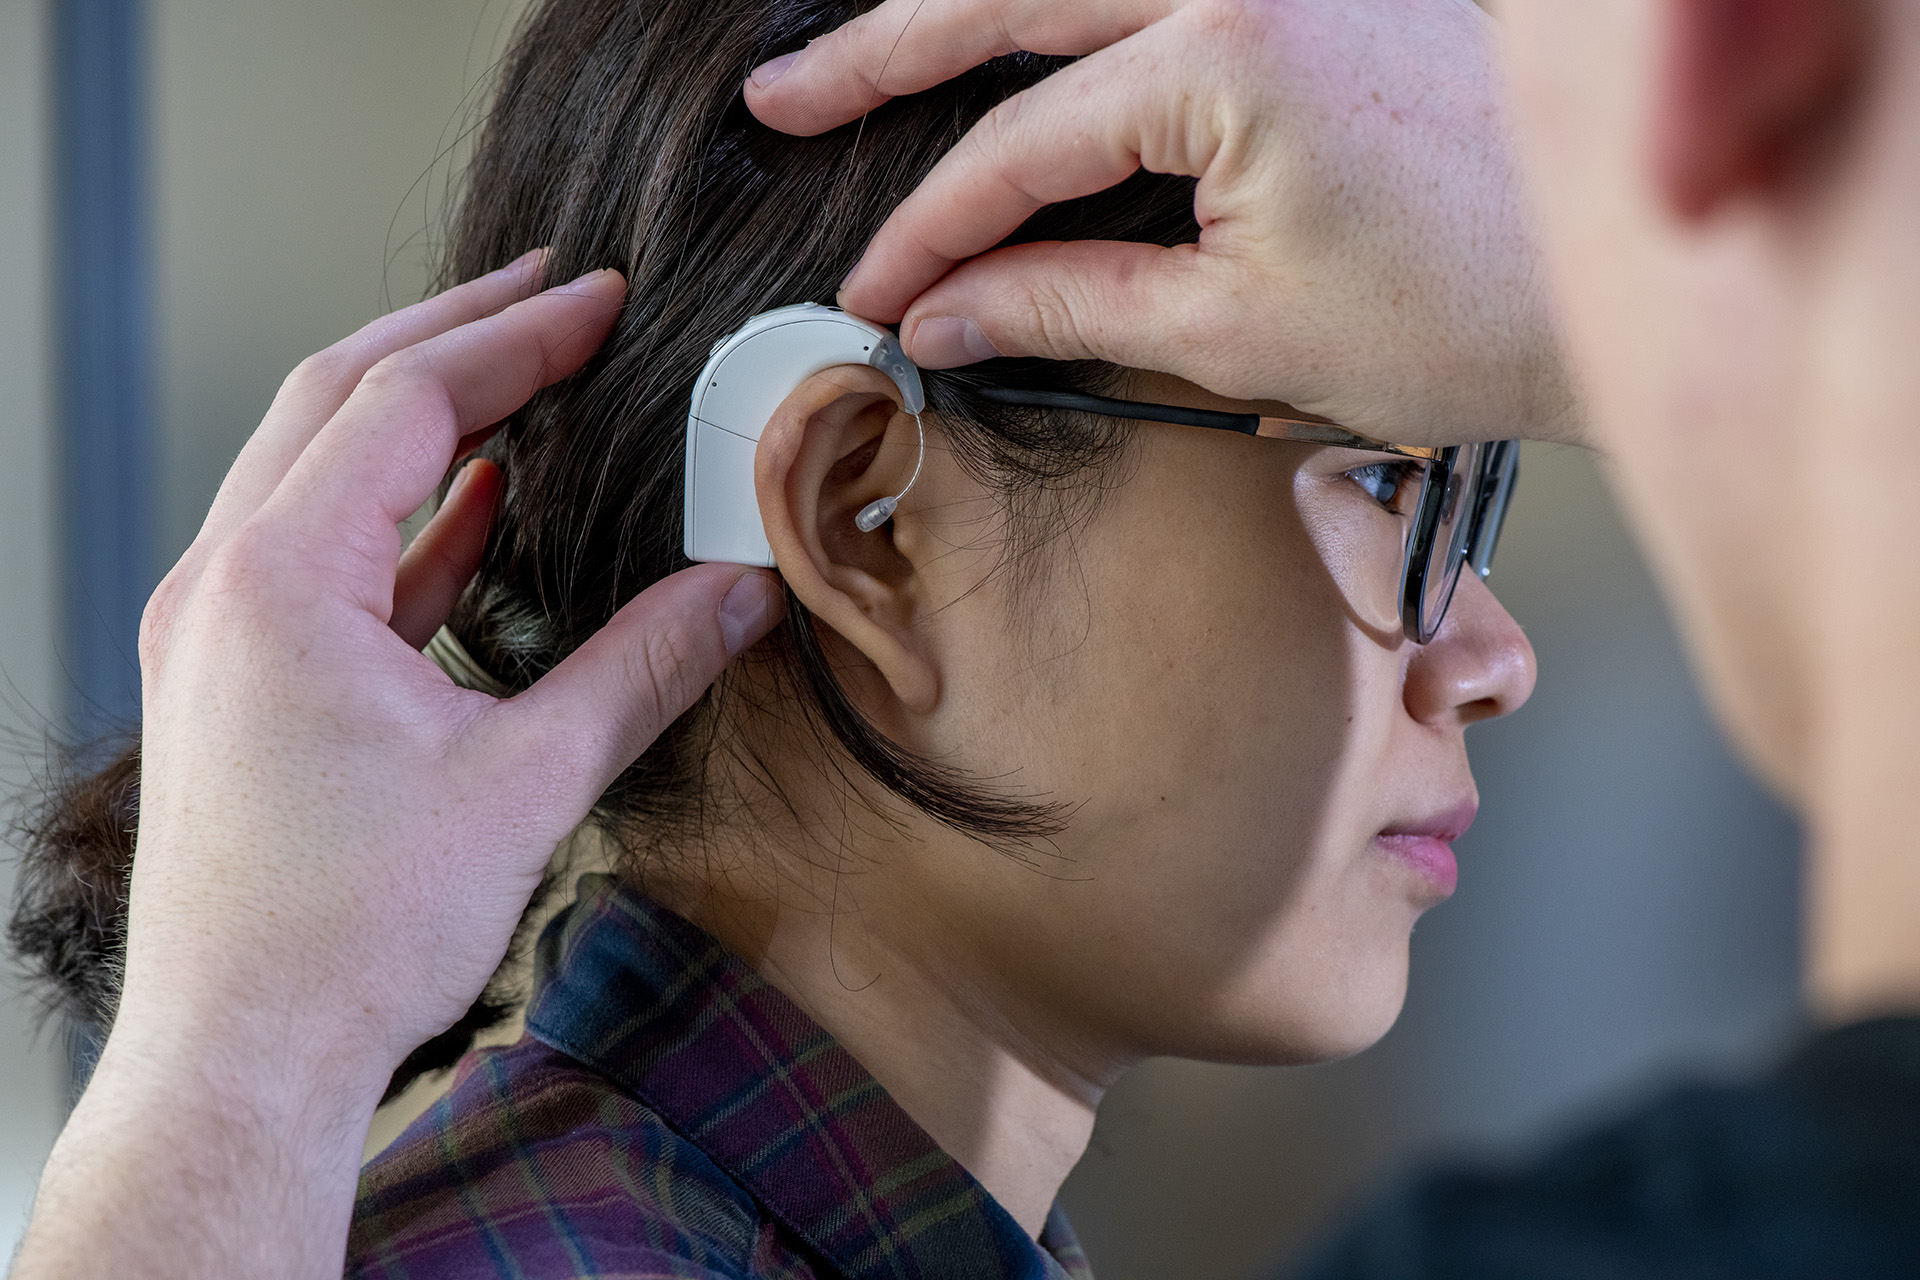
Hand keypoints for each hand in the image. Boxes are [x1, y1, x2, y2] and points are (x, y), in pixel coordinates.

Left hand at [15, 253, 783, 1277]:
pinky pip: (321, 550)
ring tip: (519, 370)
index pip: (405, 402)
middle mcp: (222, 584)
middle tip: (548, 288)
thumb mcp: (528, 785)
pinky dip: (401, 510)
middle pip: (336, 397)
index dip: (515, 340)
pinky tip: (478, 500)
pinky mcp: (233, 677)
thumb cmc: (349, 935)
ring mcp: (215, 630)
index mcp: (279, 582)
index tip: (598, 302)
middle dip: (451, 331)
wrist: (243, 1055)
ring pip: (314, 464)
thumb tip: (741, 594)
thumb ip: (642, 669)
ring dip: (417, 410)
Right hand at [746, 0, 1580, 444]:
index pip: (1024, 144)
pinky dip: (1068, 12)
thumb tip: (942, 315)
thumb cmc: (1468, 315)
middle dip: (882, 51)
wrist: (1631, 274)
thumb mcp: (1241, 334)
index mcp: (1230, 51)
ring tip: (863, 55)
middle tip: (781, 98)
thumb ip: (1070, 304)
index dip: (932, 229)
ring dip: (965, 8)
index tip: (873, 296)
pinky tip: (1014, 38)